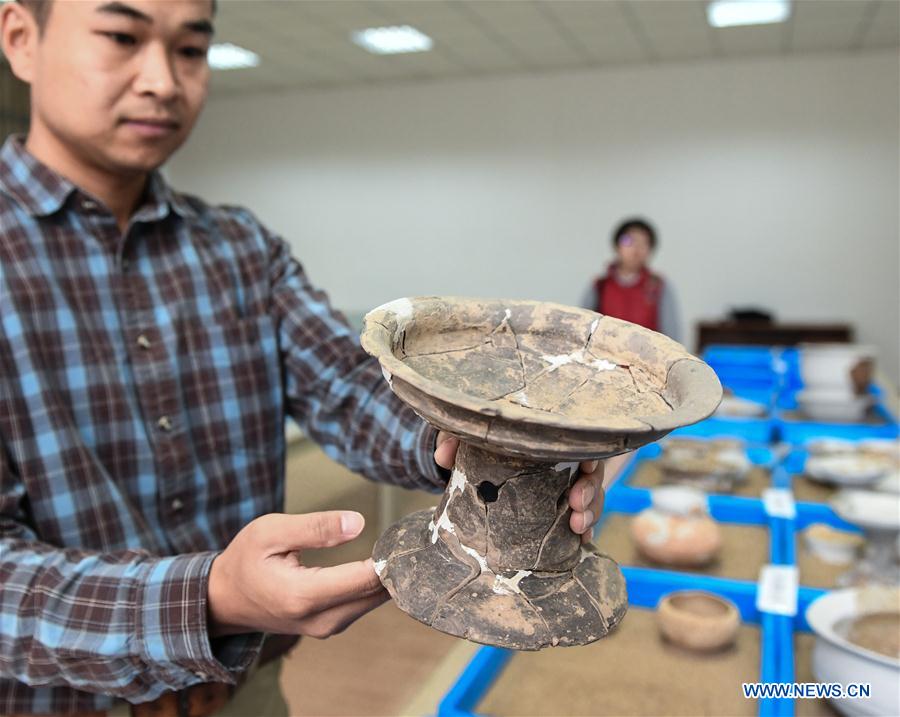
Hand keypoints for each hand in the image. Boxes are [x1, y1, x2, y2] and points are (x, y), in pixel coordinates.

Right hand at [207, 511, 387, 637]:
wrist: (224, 599)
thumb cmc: (245, 560)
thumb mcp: (271, 531)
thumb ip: (316, 527)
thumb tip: (359, 523)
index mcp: (303, 595)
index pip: (365, 578)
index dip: (391, 556)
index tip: (405, 535)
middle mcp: (320, 619)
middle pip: (377, 593)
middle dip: (396, 565)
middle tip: (409, 535)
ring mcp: (326, 627)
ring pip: (374, 601)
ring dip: (389, 575)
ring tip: (399, 543)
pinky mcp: (330, 626)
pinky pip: (364, 604)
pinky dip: (376, 584)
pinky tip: (383, 561)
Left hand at [434, 432, 604, 543]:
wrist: (471, 464)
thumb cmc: (478, 445)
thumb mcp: (466, 439)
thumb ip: (454, 441)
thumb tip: (443, 457)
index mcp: (547, 440)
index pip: (580, 443)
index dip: (590, 454)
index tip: (587, 466)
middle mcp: (563, 462)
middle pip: (591, 473)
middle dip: (590, 489)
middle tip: (576, 503)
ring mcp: (564, 488)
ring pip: (591, 498)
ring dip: (590, 513)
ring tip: (578, 528)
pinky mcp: (559, 511)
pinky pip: (580, 520)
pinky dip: (584, 531)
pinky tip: (582, 544)